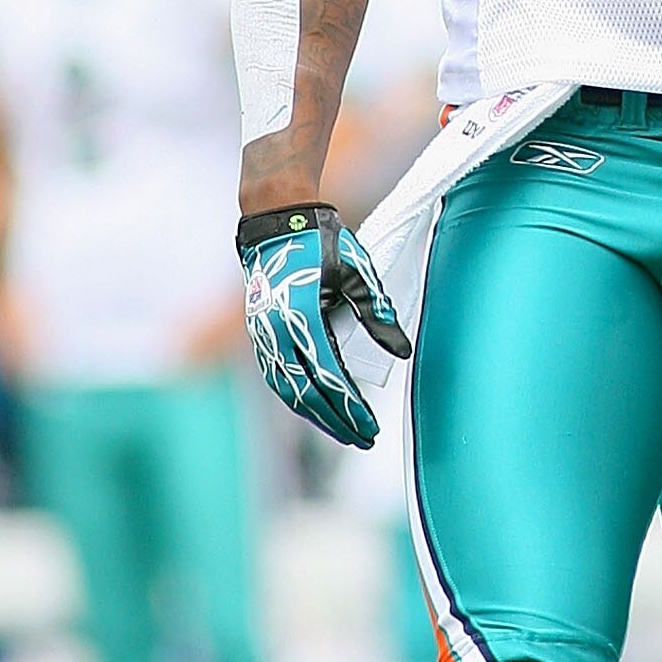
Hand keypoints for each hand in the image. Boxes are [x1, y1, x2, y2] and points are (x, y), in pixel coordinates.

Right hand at [237, 203, 409, 448]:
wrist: (276, 221)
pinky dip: (297, 397)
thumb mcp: (357, 272)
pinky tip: (315, 408)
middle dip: (336, 421)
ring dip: (315, 415)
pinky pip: (277, 377)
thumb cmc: (321, 242)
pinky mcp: (259, 335)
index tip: (371, 428)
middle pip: (307, 394)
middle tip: (363, 439)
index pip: (330, 378)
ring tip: (342, 431)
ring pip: (288, 391)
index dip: (351, 408)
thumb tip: (401, 350)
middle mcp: (277, 332)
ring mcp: (263, 336)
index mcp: (302, 317)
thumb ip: (377, 313)